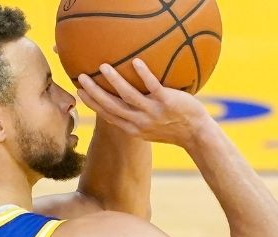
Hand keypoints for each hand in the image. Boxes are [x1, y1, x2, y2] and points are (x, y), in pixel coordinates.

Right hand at [76, 59, 214, 147]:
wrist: (198, 135)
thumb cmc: (175, 128)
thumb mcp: (151, 128)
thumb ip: (137, 117)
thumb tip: (127, 101)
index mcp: (134, 128)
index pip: (108, 115)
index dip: (92, 104)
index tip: (79, 92)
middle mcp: (140, 122)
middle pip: (111, 106)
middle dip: (94, 92)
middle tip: (81, 76)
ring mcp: (153, 112)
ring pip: (128, 96)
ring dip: (114, 81)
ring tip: (103, 66)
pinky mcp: (167, 102)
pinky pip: (153, 86)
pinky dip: (144, 74)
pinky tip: (136, 61)